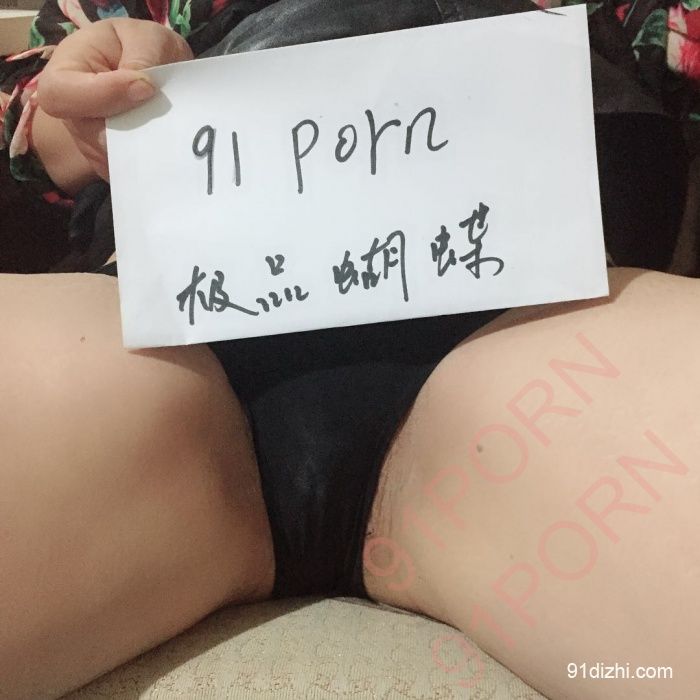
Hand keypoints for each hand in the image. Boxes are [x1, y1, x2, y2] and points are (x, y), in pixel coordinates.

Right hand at [37, 18, 192, 180]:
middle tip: (165, 117)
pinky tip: (168, 147)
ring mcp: (93, 146)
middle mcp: (74, 115)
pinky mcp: (115, 166)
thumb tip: (141, 89)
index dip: (102, 97)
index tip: (145, 88)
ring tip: (170, 128)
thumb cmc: (142, 48)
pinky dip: (152, 164)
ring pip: (116, 161)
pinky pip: (131, 175)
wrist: (153, 73)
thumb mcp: (146, 38)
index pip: (62, 95)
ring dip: (147, 149)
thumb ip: (142, 58)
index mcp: (67, 71)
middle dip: (134, 131)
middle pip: (93, 138)